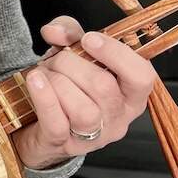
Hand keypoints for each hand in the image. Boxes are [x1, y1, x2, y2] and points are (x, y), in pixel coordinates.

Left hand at [12, 16, 155, 169]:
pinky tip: (35, 80)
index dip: (116, 54)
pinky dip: (44, 97)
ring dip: (58, 81)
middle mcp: (119, 118)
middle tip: (56, 59)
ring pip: (84, 109)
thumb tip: (55, 32)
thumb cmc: (66, 85)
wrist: (39, 123)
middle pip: (104, 87)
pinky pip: (57, 122)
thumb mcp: (74, 52)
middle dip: (72, 63)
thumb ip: (69, 33)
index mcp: (131, 94)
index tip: (89, 38)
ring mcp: (94, 136)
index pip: (141, 77)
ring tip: (44, 74)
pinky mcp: (65, 145)